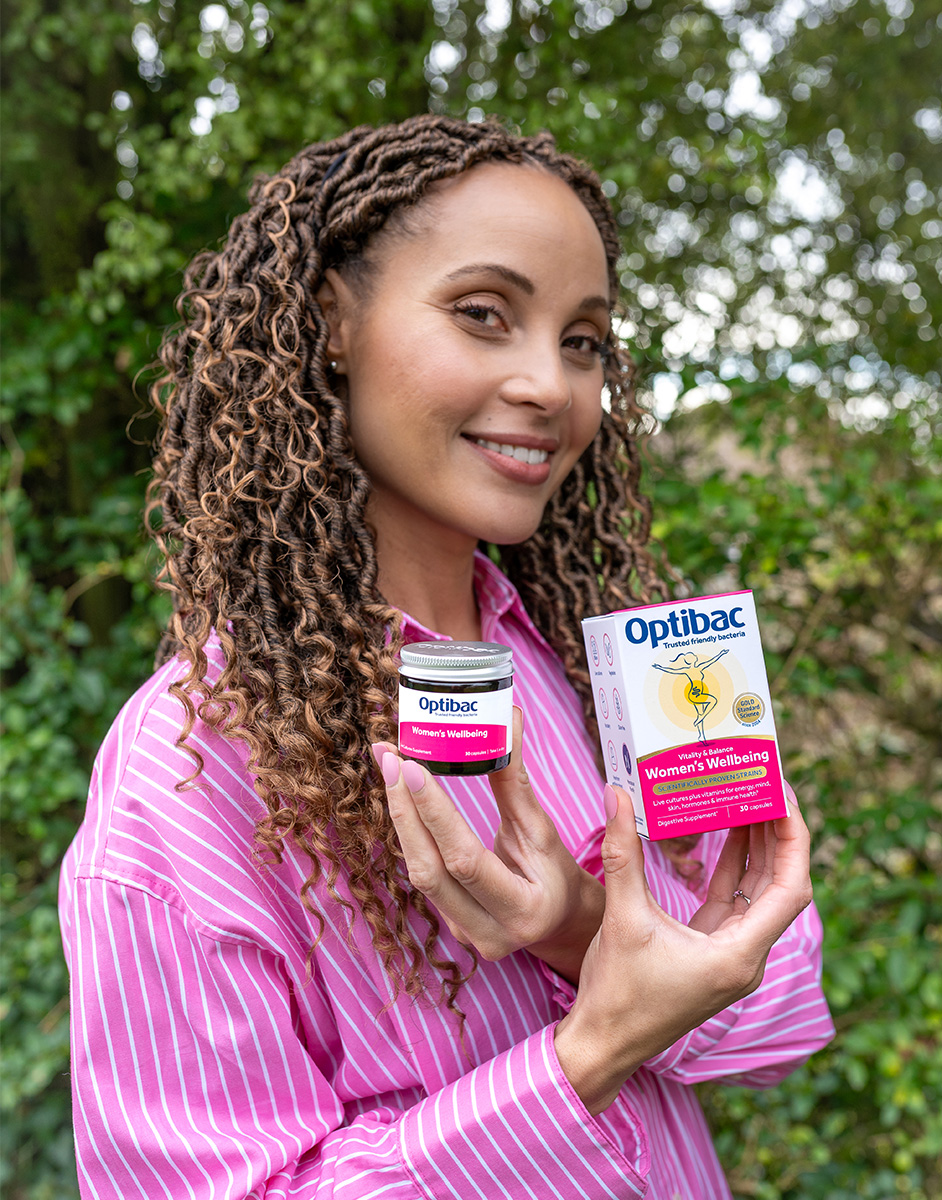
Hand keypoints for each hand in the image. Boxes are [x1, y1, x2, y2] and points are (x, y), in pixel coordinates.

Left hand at [373, 707, 603, 981]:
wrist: (560, 919)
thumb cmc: (557, 872)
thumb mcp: (543, 829)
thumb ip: (516, 781)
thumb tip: (509, 720)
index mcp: (523, 911)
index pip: (465, 860)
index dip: (436, 814)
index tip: (412, 767)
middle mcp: (489, 934)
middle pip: (429, 871)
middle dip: (405, 810)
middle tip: (392, 759)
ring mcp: (464, 934)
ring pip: (418, 873)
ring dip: (401, 817)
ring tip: (389, 766)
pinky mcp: (448, 924)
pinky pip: (421, 874)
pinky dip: (410, 832)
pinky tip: (400, 795)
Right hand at [554, 784, 812, 1113]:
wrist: (602, 1044)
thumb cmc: (617, 992)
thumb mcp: (622, 918)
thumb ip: (624, 854)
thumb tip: (617, 795)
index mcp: (739, 955)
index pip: (790, 889)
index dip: (793, 840)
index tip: (783, 798)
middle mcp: (746, 957)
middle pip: (781, 887)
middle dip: (779, 836)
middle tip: (769, 787)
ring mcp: (730, 956)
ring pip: (759, 894)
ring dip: (759, 849)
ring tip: (753, 800)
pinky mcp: (711, 952)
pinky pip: (734, 904)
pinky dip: (734, 869)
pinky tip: (729, 836)